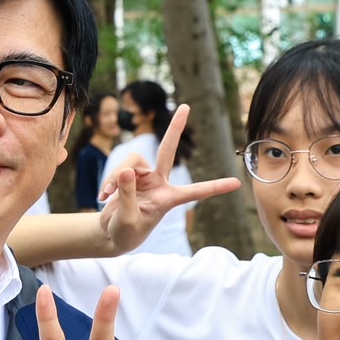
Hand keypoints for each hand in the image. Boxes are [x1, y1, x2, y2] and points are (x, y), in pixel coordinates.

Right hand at [95, 105, 239, 253]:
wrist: (110, 233)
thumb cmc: (125, 232)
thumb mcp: (127, 219)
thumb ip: (127, 195)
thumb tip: (127, 170)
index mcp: (168, 199)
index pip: (195, 192)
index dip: (215, 188)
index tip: (236, 183)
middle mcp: (159, 184)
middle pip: (167, 151)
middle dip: (175, 128)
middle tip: (185, 106)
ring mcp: (143, 178)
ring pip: (131, 162)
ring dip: (117, 176)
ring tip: (106, 195)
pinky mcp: (128, 176)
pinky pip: (119, 169)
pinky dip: (110, 180)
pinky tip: (103, 196)